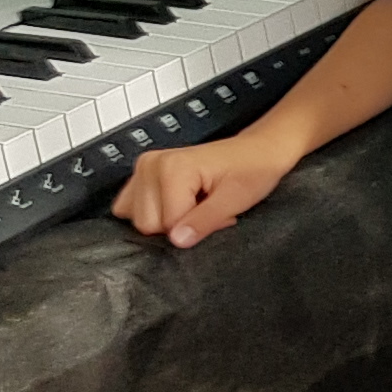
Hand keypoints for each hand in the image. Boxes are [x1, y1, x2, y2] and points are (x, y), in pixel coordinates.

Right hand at [112, 130, 299, 247]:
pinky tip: (180, 201)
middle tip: (207, 207)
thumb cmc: (252, 170)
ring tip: (196, 203)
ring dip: (168, 219)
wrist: (257, 151)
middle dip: (180, 224)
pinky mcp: (142, 174)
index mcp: (171, 168)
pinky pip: (134, 208)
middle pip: (147, 223)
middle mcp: (150, 164)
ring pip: (139, 218)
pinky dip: (157, 212)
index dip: (195, 226)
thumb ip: (204, 221)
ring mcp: (143, 168)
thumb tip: (177, 241)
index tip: (218, 212)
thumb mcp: (234, 200)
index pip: (167, 224)